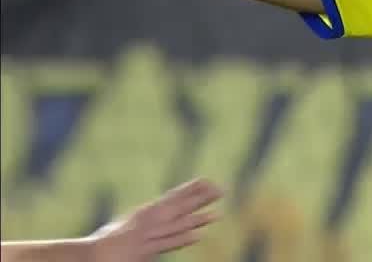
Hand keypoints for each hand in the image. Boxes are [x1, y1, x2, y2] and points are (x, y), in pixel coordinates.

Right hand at [85, 178, 222, 261]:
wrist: (86, 256)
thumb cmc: (101, 245)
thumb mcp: (124, 228)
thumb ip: (140, 223)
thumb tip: (152, 216)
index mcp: (143, 214)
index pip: (170, 198)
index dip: (189, 190)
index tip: (207, 181)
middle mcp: (146, 221)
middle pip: (177, 207)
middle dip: (199, 199)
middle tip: (221, 189)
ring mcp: (145, 235)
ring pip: (176, 225)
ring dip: (197, 218)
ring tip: (217, 214)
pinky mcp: (142, 250)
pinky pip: (165, 243)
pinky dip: (182, 239)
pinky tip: (198, 236)